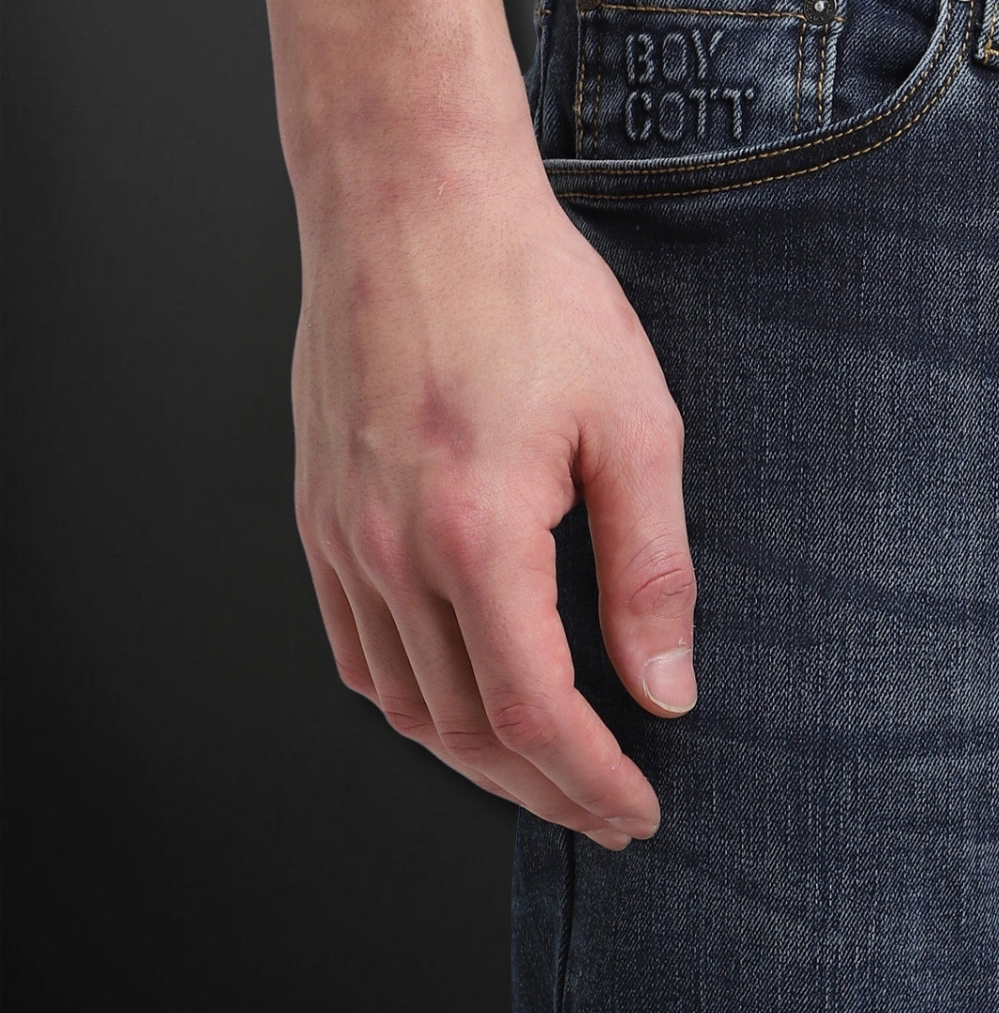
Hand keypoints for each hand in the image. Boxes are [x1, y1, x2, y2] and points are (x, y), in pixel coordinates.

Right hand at [292, 153, 697, 849]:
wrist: (411, 201)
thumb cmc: (527, 291)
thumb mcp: (632, 422)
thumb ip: (651, 569)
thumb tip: (667, 687)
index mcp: (475, 533)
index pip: (535, 716)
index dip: (591, 782)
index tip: (639, 811)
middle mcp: (388, 550)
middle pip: (463, 727)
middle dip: (541, 787)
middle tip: (602, 810)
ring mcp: (339, 535)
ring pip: (401, 701)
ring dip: (473, 755)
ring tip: (537, 770)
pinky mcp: (317, 512)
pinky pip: (351, 646)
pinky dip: (407, 697)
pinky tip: (450, 697)